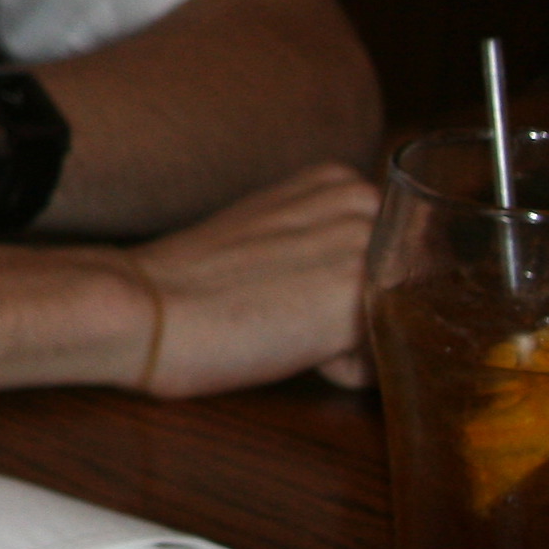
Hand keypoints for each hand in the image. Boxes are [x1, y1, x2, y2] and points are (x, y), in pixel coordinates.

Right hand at [121, 161, 381, 397]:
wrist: (147, 306)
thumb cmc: (194, 283)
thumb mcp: (270, 234)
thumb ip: (323, 240)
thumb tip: (369, 285)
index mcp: (338, 180)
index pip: (389, 259)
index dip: (340, 291)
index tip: (285, 290)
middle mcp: (364, 203)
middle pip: (401, 291)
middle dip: (355, 317)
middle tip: (284, 311)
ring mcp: (368, 246)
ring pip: (393, 324)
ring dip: (349, 343)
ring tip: (286, 327)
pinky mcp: (363, 295)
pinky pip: (380, 358)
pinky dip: (342, 368)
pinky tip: (292, 346)